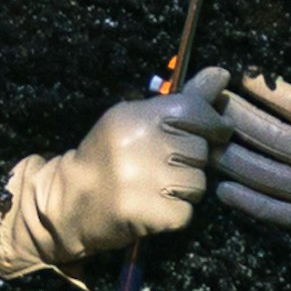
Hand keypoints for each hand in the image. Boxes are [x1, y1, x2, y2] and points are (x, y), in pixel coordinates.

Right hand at [0, 72, 232, 284]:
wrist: (68, 202)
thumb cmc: (106, 155)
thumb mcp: (135, 119)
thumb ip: (183, 99)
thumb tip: (222, 74)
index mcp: (133, 116)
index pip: (193, 110)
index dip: (212, 123)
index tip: (214, 132)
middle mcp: (139, 146)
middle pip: (200, 150)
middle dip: (192, 160)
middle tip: (164, 165)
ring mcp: (144, 183)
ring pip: (198, 183)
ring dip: (185, 188)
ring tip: (157, 187)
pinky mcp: (150, 215)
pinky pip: (187, 211)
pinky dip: (176, 213)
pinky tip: (154, 207)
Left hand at [217, 25, 290, 253]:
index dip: (260, 88)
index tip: (237, 74)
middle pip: (269, 137)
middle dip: (235, 116)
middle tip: (209, 101)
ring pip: (264, 175)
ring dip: (231, 157)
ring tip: (206, 139)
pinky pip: (275, 213)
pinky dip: (247, 202)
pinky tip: (225, 188)